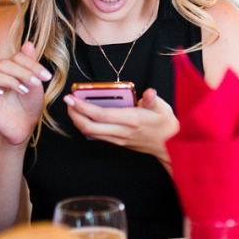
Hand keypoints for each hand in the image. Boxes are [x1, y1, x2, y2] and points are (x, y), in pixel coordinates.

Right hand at [0, 40, 52, 145]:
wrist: (25, 127)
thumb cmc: (30, 105)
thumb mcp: (35, 85)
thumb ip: (31, 65)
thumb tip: (28, 43)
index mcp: (12, 69)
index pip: (17, 57)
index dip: (32, 64)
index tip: (47, 77)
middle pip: (4, 63)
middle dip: (22, 72)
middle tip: (36, 84)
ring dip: (10, 80)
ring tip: (23, 91)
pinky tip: (1, 94)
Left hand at [64, 87, 178, 165]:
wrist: (170, 146)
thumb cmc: (165, 124)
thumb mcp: (163, 108)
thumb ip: (152, 99)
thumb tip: (149, 92)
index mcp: (132, 120)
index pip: (101, 114)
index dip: (83, 107)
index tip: (72, 98)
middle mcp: (122, 131)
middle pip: (90, 126)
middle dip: (75, 114)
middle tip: (68, 102)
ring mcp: (119, 139)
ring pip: (91, 133)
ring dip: (78, 120)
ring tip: (73, 107)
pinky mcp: (118, 142)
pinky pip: (97, 135)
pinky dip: (87, 126)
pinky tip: (84, 116)